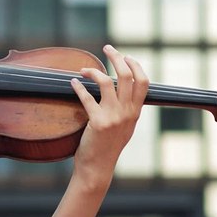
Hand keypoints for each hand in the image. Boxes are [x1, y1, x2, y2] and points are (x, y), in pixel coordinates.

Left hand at [68, 45, 148, 191]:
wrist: (97, 168)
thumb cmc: (108, 147)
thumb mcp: (125, 127)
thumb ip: (126, 109)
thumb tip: (121, 89)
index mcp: (136, 112)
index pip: (144, 81)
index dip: (135, 65)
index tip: (125, 56)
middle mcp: (127, 113)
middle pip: (127, 75)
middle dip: (117, 57)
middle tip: (107, 48)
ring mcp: (114, 117)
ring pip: (107, 82)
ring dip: (93, 70)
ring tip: (84, 68)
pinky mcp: (98, 122)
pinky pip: (87, 97)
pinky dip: (79, 87)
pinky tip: (73, 82)